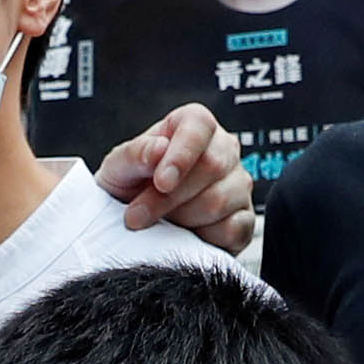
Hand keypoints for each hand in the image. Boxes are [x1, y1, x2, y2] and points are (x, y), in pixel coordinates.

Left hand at [101, 107, 259, 255]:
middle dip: (169, 198)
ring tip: (161, 223)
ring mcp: (238, 184)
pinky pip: (232, 229)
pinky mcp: (244, 218)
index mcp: (194, 125)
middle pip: (211, 166)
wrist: (134, 223)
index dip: (181, 155)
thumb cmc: (129, 186)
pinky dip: (201, 238)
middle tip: (137, 216)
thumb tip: (157, 149)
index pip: (199, 126)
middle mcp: (224, 149)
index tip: (160, 182)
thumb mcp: (118, 168)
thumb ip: (134, 155)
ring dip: (181, 220)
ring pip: (219, 201)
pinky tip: (185, 235)